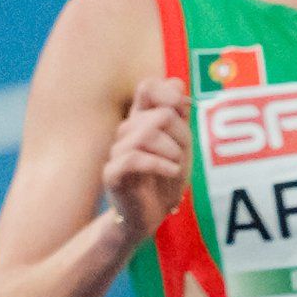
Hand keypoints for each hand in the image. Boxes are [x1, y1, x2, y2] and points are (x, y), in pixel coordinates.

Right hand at [103, 78, 191, 241]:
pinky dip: (160, 164)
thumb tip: (177, 81)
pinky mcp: (112, 173)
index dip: (169, 94)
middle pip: (159, 115)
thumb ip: (178, 114)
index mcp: (141, 119)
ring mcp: (117, 151)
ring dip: (172, 151)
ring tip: (176, 166)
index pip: (148, 86)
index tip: (184, 113)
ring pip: (147, 134)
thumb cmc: (166, 179)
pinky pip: (134, 158)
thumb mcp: (181, 144)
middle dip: (181, 135)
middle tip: (182, 155)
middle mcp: (126, 130)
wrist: (151, 215)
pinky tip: (172, 172)